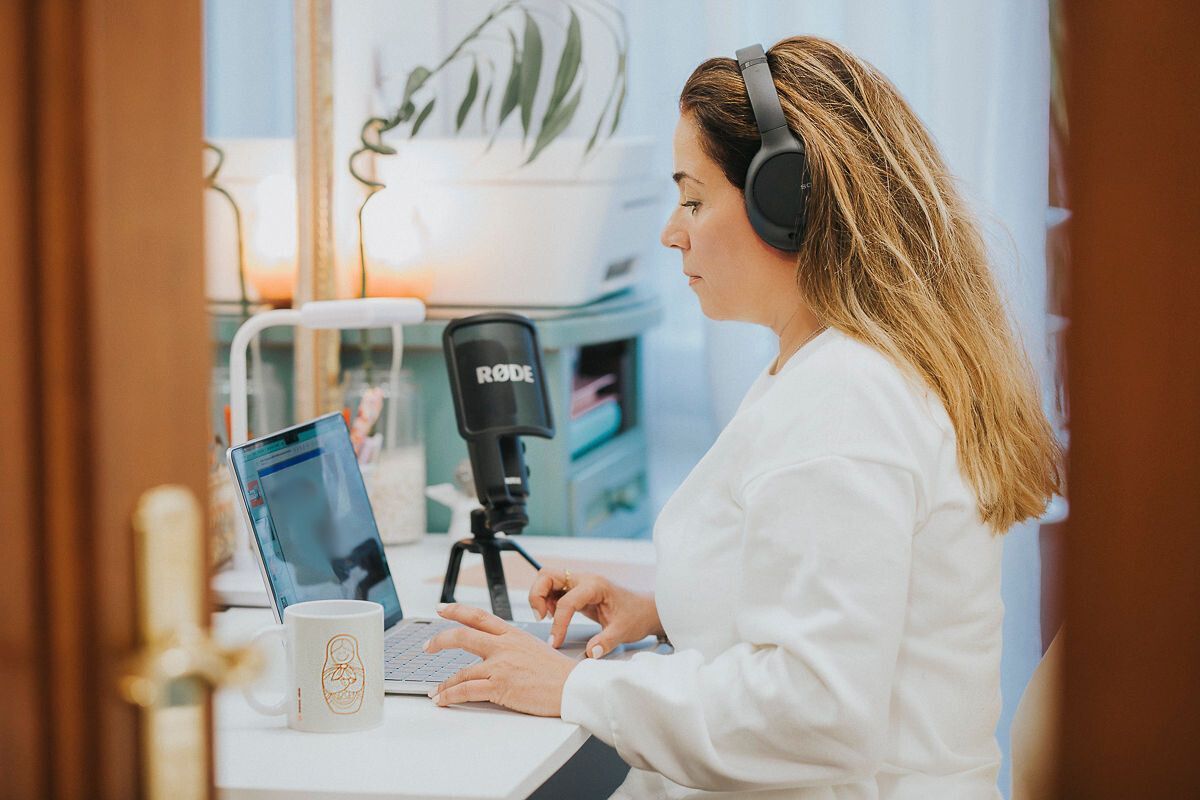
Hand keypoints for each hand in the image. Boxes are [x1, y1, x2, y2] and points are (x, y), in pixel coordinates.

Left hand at [425, 603, 576, 716]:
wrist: (572, 687)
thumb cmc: (558, 672)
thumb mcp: (534, 648)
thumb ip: (512, 647)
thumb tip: (496, 653)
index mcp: (513, 634)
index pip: (479, 616)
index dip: (457, 610)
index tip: (442, 608)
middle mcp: (504, 646)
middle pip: (462, 636)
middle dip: (440, 641)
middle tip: (428, 647)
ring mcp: (500, 665)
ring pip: (461, 670)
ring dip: (444, 683)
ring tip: (436, 691)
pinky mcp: (500, 686)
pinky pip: (466, 690)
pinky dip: (450, 696)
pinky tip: (443, 699)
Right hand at [529, 568, 663, 658]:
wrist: (646, 609)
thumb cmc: (636, 615)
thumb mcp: (623, 631)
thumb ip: (605, 642)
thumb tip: (590, 653)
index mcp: (595, 586)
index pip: (567, 601)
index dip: (558, 623)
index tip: (555, 641)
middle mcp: (584, 580)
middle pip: (547, 575)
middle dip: (537, 595)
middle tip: (541, 617)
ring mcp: (579, 583)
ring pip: (547, 580)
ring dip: (540, 596)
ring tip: (546, 617)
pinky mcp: (576, 591)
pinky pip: (553, 589)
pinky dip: (547, 600)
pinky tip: (554, 615)